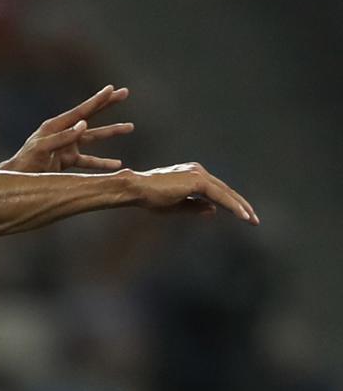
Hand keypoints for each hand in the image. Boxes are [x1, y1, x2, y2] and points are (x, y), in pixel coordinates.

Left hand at [0, 85, 134, 172]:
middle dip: (107, 105)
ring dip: (111, 132)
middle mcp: (63, 132)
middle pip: (91, 116)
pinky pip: (89, 161)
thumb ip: (63, 137)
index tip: (111, 88)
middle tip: (125, 93)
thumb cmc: (26, 162)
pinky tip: (116, 164)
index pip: (81, 111)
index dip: (97, 100)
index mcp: (55, 126)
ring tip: (130, 126)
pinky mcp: (67, 160)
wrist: (17, 178)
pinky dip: (102, 163)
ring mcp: (66, 146)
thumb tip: (84, 124)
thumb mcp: (43, 148)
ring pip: (94, 137)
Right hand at [130, 163, 259, 224]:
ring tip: (251, 220)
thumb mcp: (177, 206)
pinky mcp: (197, 180)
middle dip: (241, 205)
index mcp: (192, 175)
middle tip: (253, 219)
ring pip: (225, 193)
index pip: (217, 190)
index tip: (241, 216)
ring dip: (240, 207)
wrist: (137, 189)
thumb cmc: (150, 198)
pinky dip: (233, 206)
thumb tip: (214, 210)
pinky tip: (242, 216)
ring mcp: (198, 174)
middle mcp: (197, 171)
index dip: (230, 204)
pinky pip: (220, 195)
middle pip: (225, 190)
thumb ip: (196, 207)